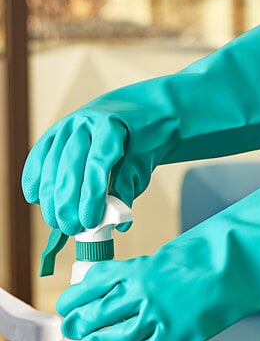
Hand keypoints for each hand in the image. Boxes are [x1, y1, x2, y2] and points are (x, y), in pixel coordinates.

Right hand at [21, 78, 183, 234]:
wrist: (137, 112)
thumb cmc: (142, 140)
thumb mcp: (144, 162)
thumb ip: (128, 188)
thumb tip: (119, 222)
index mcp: (111, 127)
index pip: (97, 164)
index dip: (91, 196)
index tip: (90, 222)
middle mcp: (84, 122)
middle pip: (69, 166)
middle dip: (67, 202)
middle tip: (71, 228)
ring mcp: (66, 126)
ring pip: (51, 164)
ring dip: (50, 197)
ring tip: (57, 222)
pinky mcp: (55, 132)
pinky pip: (39, 157)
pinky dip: (35, 179)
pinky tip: (36, 199)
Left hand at [56, 233, 240, 340]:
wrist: (238, 267)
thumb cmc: (206, 257)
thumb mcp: (165, 255)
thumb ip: (138, 273)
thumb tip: (113, 290)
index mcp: (139, 268)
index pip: (91, 285)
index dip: (74, 298)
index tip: (68, 305)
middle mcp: (142, 294)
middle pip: (95, 314)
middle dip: (80, 323)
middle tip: (76, 327)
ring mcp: (157, 319)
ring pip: (112, 339)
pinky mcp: (174, 340)